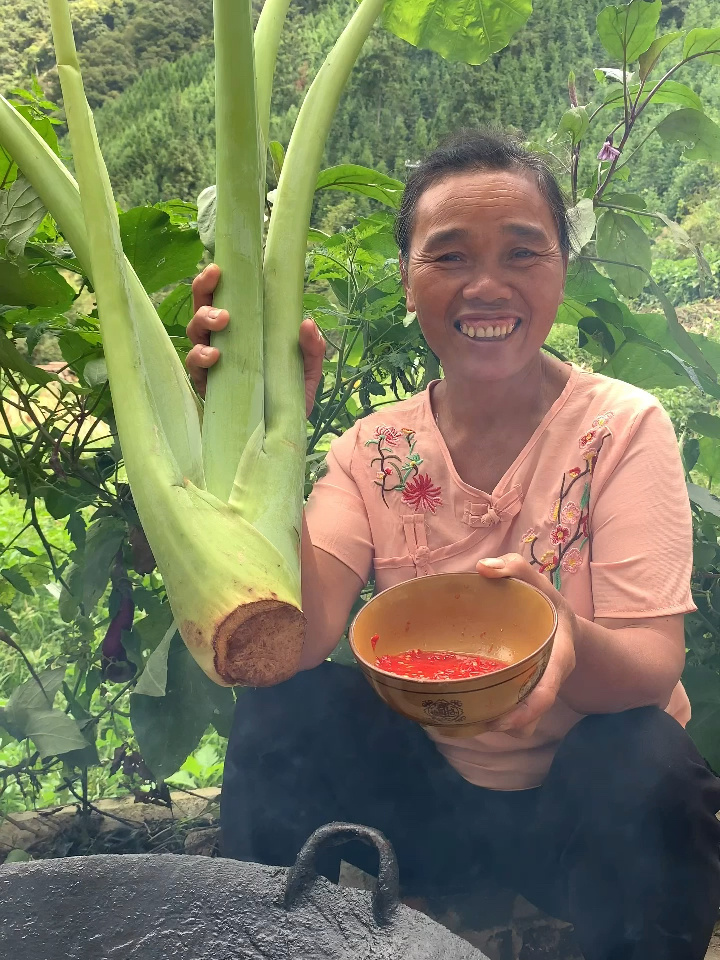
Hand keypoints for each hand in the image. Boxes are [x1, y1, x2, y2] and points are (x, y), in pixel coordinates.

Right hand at [186, 263, 325, 416]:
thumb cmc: (289, 396)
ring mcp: (210, 367)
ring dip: (203, 324)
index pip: (221, 299)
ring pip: (193, 337)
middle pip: (200, 312)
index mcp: (241, 332)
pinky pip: (194, 370)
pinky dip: (201, 359)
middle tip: (223, 302)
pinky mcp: (206, 389)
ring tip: (222, 324)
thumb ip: (311, 349)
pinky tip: (215, 357)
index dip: (212, 282)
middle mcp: (220, 345)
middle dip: (204, 298)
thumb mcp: (308, 371)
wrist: (282, 436)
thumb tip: (307, 323)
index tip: (219, 269)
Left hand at [475, 554, 577, 738]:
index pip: (547, 692)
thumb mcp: (539, 583)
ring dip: (500, 724)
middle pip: (532, 715)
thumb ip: (515, 568)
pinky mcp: (523, 692)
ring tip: (469, 717)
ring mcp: (537, 689)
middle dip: (508, 724)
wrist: (563, 626)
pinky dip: (496, 714)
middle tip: (477, 721)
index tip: (501, 720)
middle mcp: (549, 679)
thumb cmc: (547, 604)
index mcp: (558, 658)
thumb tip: (482, 568)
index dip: (527, 711)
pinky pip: (513, 712)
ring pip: (523, 722)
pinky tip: (469, 706)